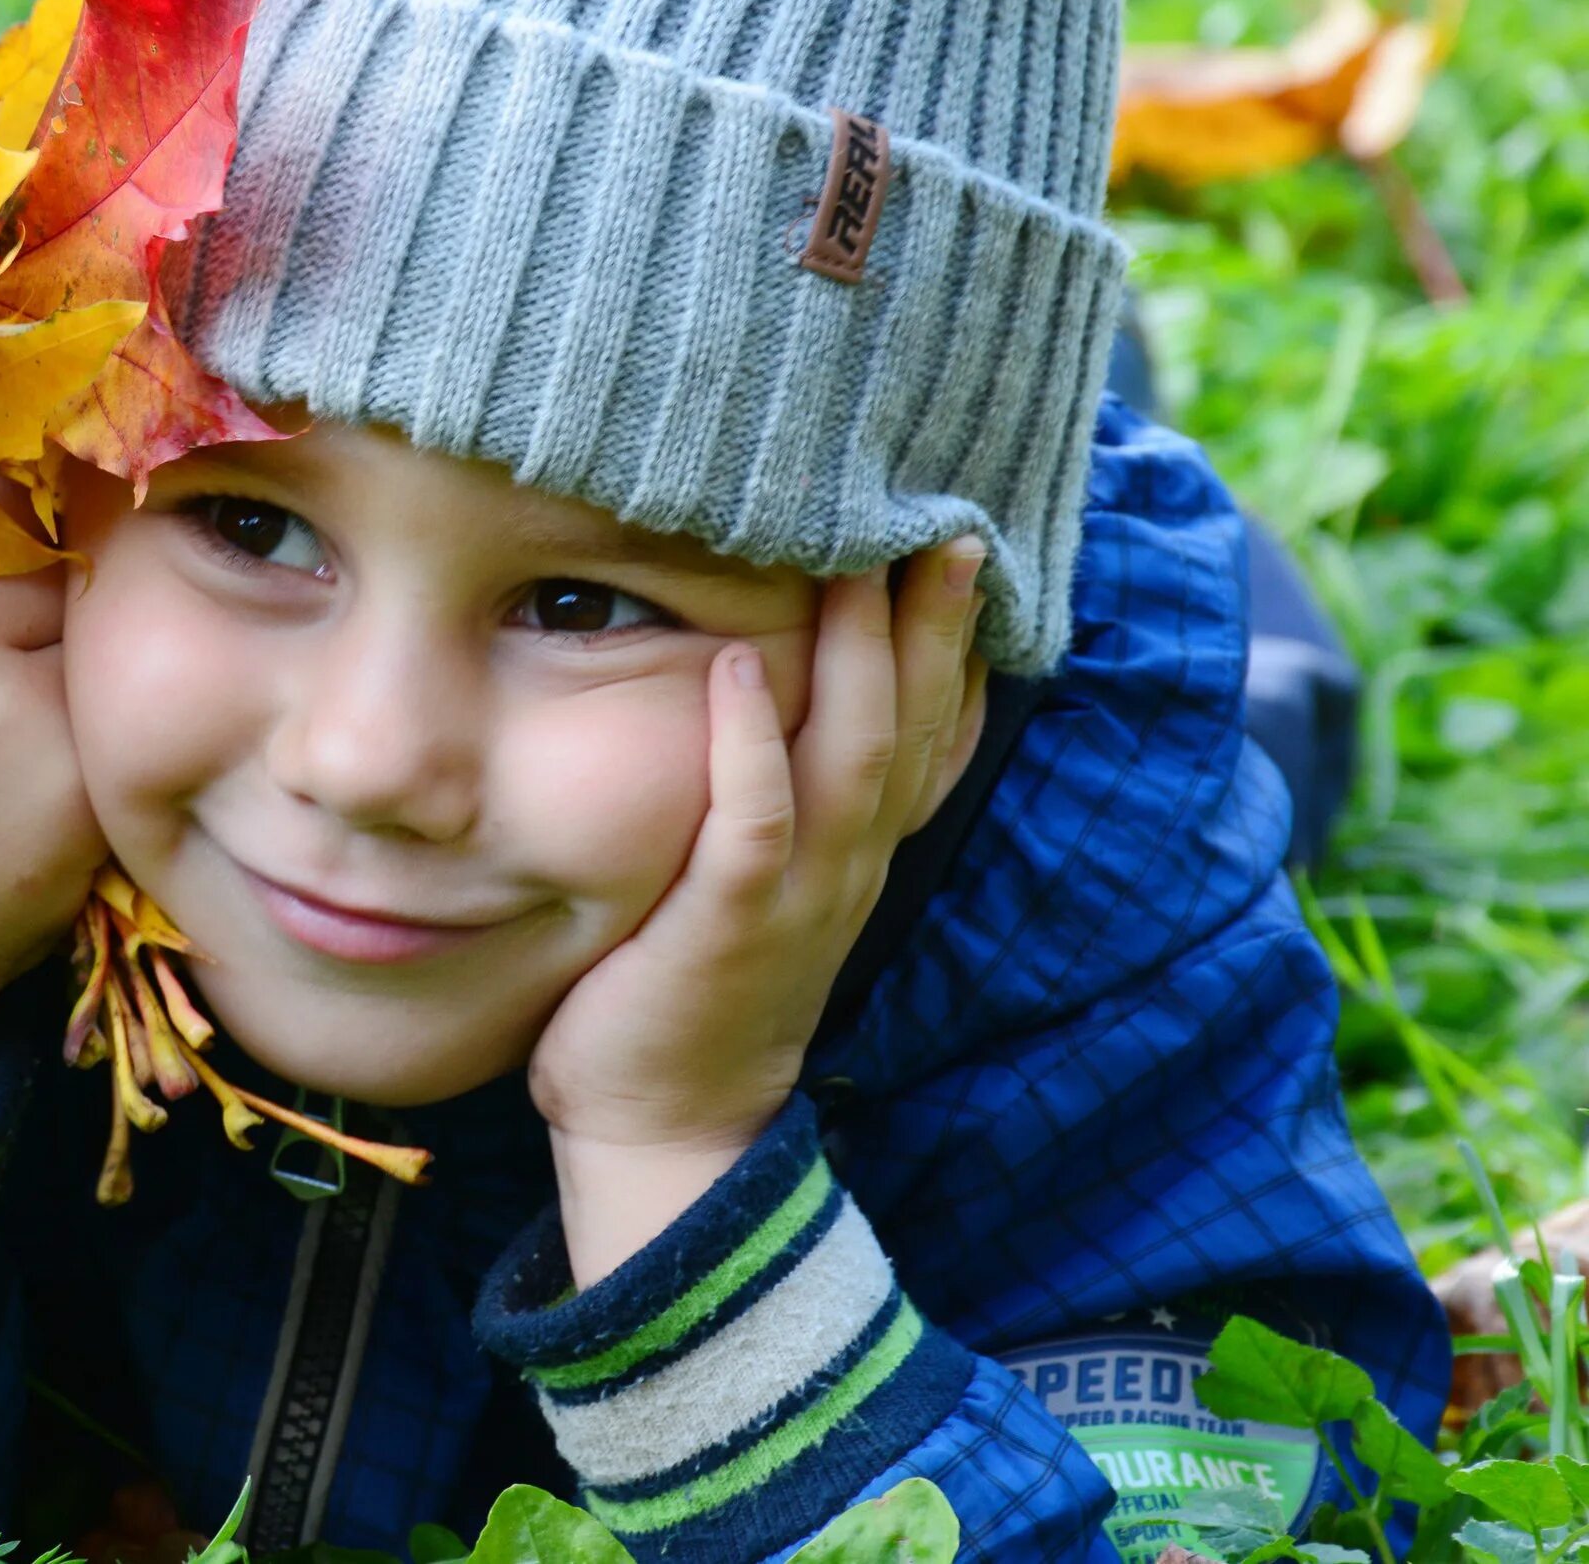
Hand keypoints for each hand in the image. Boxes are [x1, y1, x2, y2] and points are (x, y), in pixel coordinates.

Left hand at [528, 537, 991, 1166]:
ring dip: (862, 653)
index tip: (969, 536)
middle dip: (935, 616)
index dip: (959, 635)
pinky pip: (754, 823)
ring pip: (853, 755)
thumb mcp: (763, 874)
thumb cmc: (693, 981)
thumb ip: (784, 789)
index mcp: (861, 846)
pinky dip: (749, 743)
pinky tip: (735, 666)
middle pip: (913, 719)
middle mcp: (851, 861)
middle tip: (947, 509)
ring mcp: (800, 894)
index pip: (933, 726)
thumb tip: (762, 676)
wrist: (665, 1124)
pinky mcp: (730, 924)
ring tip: (860, 555)